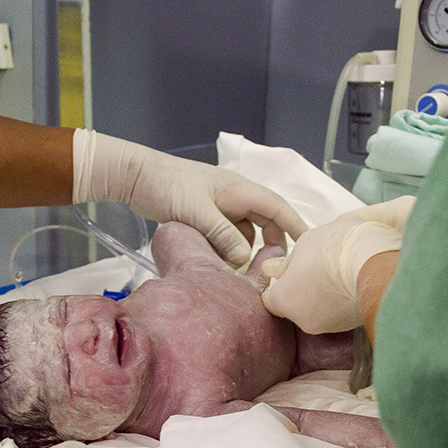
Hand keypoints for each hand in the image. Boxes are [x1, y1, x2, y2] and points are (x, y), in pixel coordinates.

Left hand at [73, 129, 305, 265]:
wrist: (137, 178)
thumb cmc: (168, 187)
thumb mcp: (198, 213)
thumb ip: (223, 235)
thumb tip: (245, 257)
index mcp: (240, 190)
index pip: (278, 208)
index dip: (296, 226)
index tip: (311, 246)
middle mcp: (235, 197)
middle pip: (265, 223)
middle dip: (269, 245)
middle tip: (269, 269)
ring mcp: (220, 207)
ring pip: (243, 234)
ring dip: (239, 251)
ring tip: (231, 269)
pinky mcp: (206, 217)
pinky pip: (225, 236)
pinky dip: (223, 249)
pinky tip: (213, 261)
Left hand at [260, 197, 412, 333]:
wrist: (376, 262)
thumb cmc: (335, 249)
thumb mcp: (302, 245)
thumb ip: (284, 263)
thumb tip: (271, 270)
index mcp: (284, 301)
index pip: (270, 298)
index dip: (278, 283)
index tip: (287, 270)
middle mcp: (303, 320)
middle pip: (295, 306)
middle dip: (301, 290)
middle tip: (315, 268)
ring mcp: (329, 326)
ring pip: (319, 310)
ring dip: (323, 296)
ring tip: (337, 273)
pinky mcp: (351, 326)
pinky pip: (339, 313)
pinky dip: (341, 301)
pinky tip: (351, 282)